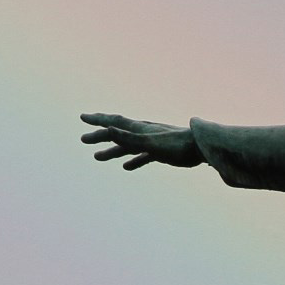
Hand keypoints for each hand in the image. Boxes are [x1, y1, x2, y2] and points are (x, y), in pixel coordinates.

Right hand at [80, 113, 202, 170]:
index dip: (97, 121)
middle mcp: (143, 133)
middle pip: (117, 133)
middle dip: (100, 136)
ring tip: (97, 157)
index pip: (113, 122)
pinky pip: (141, 157)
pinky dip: (132, 160)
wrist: (202, 148)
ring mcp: (152, 143)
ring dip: (112, 150)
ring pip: (127, 146)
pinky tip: (127, 167)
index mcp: (138, 129)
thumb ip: (129, 138)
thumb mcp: (149, 143)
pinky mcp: (161, 153)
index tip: (82, 117)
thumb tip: (109, 129)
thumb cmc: (178, 145)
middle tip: (83, 140)